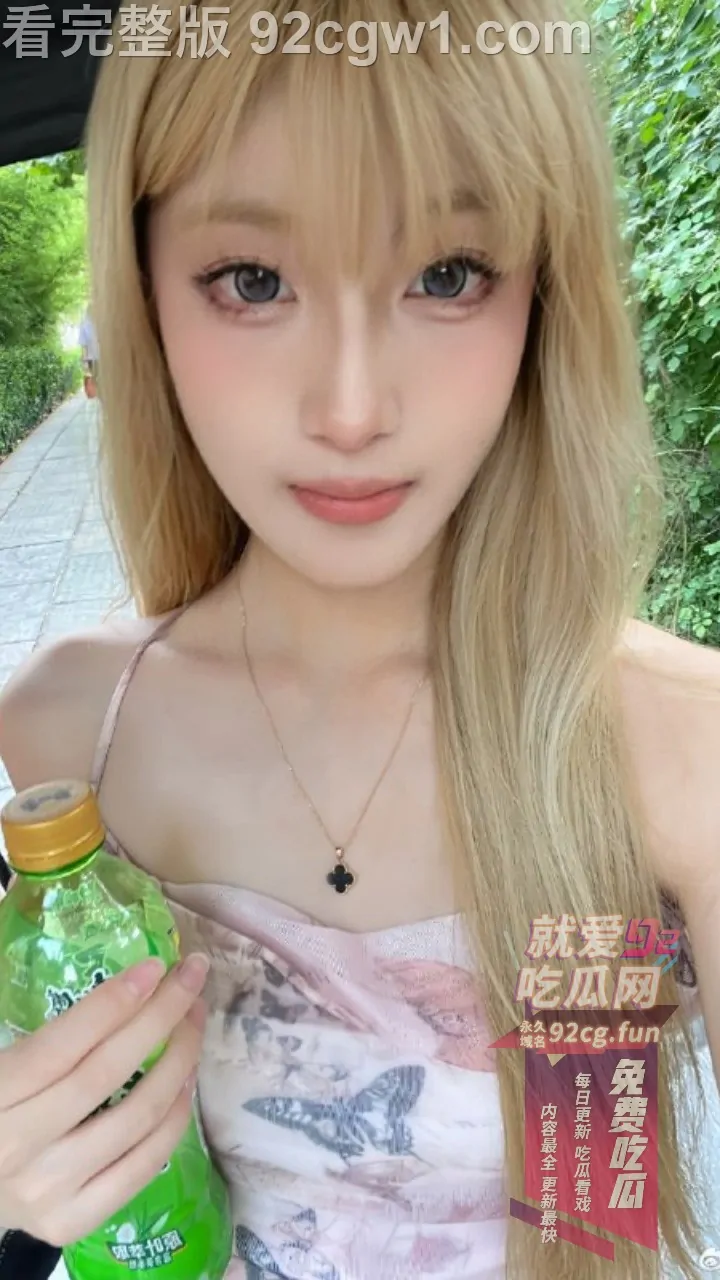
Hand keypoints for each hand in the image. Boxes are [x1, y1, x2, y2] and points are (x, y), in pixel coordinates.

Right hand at [0, 953, 209, 1247]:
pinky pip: (144, 1164)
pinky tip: (187, 1080)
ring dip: (179, 1061)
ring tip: (194, 1021)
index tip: (155, 966)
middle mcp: (18, 1148)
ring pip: (136, 1118)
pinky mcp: (73, 1222)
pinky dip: (175, 1117)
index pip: (61, 1047)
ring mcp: (49, 1191)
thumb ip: (49, 1037)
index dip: (113, 1003)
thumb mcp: (0, 1066)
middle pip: (106, 1074)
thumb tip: (128, 982)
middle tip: (192, 978)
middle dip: (160, 1017)